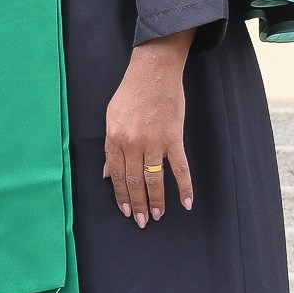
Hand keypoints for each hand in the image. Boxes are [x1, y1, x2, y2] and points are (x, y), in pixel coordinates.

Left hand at [102, 32, 193, 226]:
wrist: (153, 71)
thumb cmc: (131, 92)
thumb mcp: (111, 117)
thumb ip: (110, 147)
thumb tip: (107, 173)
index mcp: (115, 138)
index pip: (117, 174)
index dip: (121, 195)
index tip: (125, 210)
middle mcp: (133, 143)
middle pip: (134, 181)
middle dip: (137, 204)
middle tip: (140, 221)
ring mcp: (154, 142)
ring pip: (154, 179)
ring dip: (156, 201)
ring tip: (157, 216)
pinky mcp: (173, 138)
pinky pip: (180, 168)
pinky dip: (184, 187)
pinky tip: (185, 202)